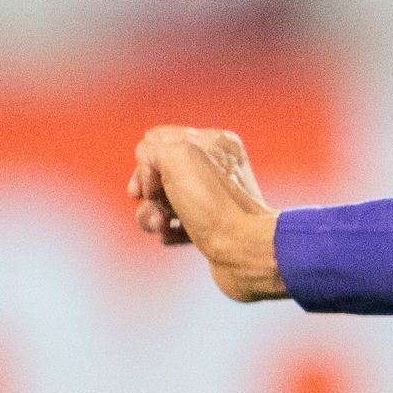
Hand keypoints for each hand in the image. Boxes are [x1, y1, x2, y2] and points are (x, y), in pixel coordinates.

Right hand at [130, 125, 287, 301]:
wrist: (246, 252)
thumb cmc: (214, 205)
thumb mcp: (175, 156)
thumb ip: (151, 151)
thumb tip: (148, 177)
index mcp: (213, 142)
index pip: (159, 140)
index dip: (146, 162)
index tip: (150, 184)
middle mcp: (216, 167)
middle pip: (159, 171)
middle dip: (148, 192)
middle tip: (154, 206)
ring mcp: (213, 199)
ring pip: (164, 200)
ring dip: (152, 214)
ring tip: (160, 226)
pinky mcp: (211, 228)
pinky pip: (176, 224)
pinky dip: (167, 231)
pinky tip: (171, 236)